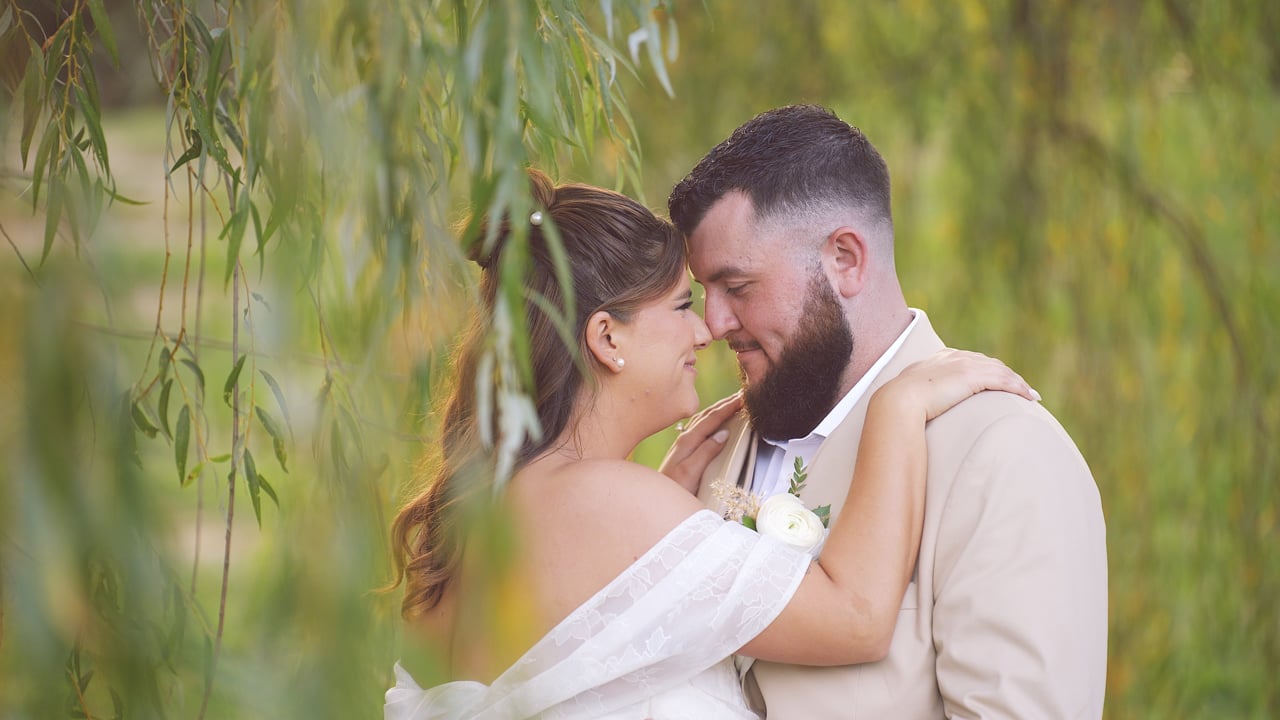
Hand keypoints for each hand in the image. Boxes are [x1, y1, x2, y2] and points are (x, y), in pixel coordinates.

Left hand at [659, 393, 743, 493]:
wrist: (655, 501)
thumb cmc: (674, 489)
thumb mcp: (691, 472)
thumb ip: (706, 452)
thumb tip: (724, 433)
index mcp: (688, 441)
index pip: (712, 419)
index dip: (728, 407)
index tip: (743, 397)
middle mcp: (684, 439)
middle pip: (707, 415)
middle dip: (724, 404)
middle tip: (741, 394)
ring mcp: (682, 444)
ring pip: (702, 420)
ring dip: (717, 410)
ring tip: (730, 403)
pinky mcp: (683, 451)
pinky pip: (699, 428)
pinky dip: (710, 420)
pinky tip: (712, 421)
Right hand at [882, 349, 1039, 421]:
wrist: (896, 403)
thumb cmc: (896, 407)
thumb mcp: (906, 398)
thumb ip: (915, 400)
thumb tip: (912, 417)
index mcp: (936, 359)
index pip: (968, 359)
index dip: (984, 369)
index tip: (993, 380)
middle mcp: (952, 357)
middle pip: (987, 362)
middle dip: (1005, 374)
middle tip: (1018, 387)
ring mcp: (963, 364)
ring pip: (1000, 370)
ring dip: (1017, 382)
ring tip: (1029, 394)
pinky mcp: (972, 376)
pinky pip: (1004, 379)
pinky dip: (1019, 387)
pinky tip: (1029, 397)